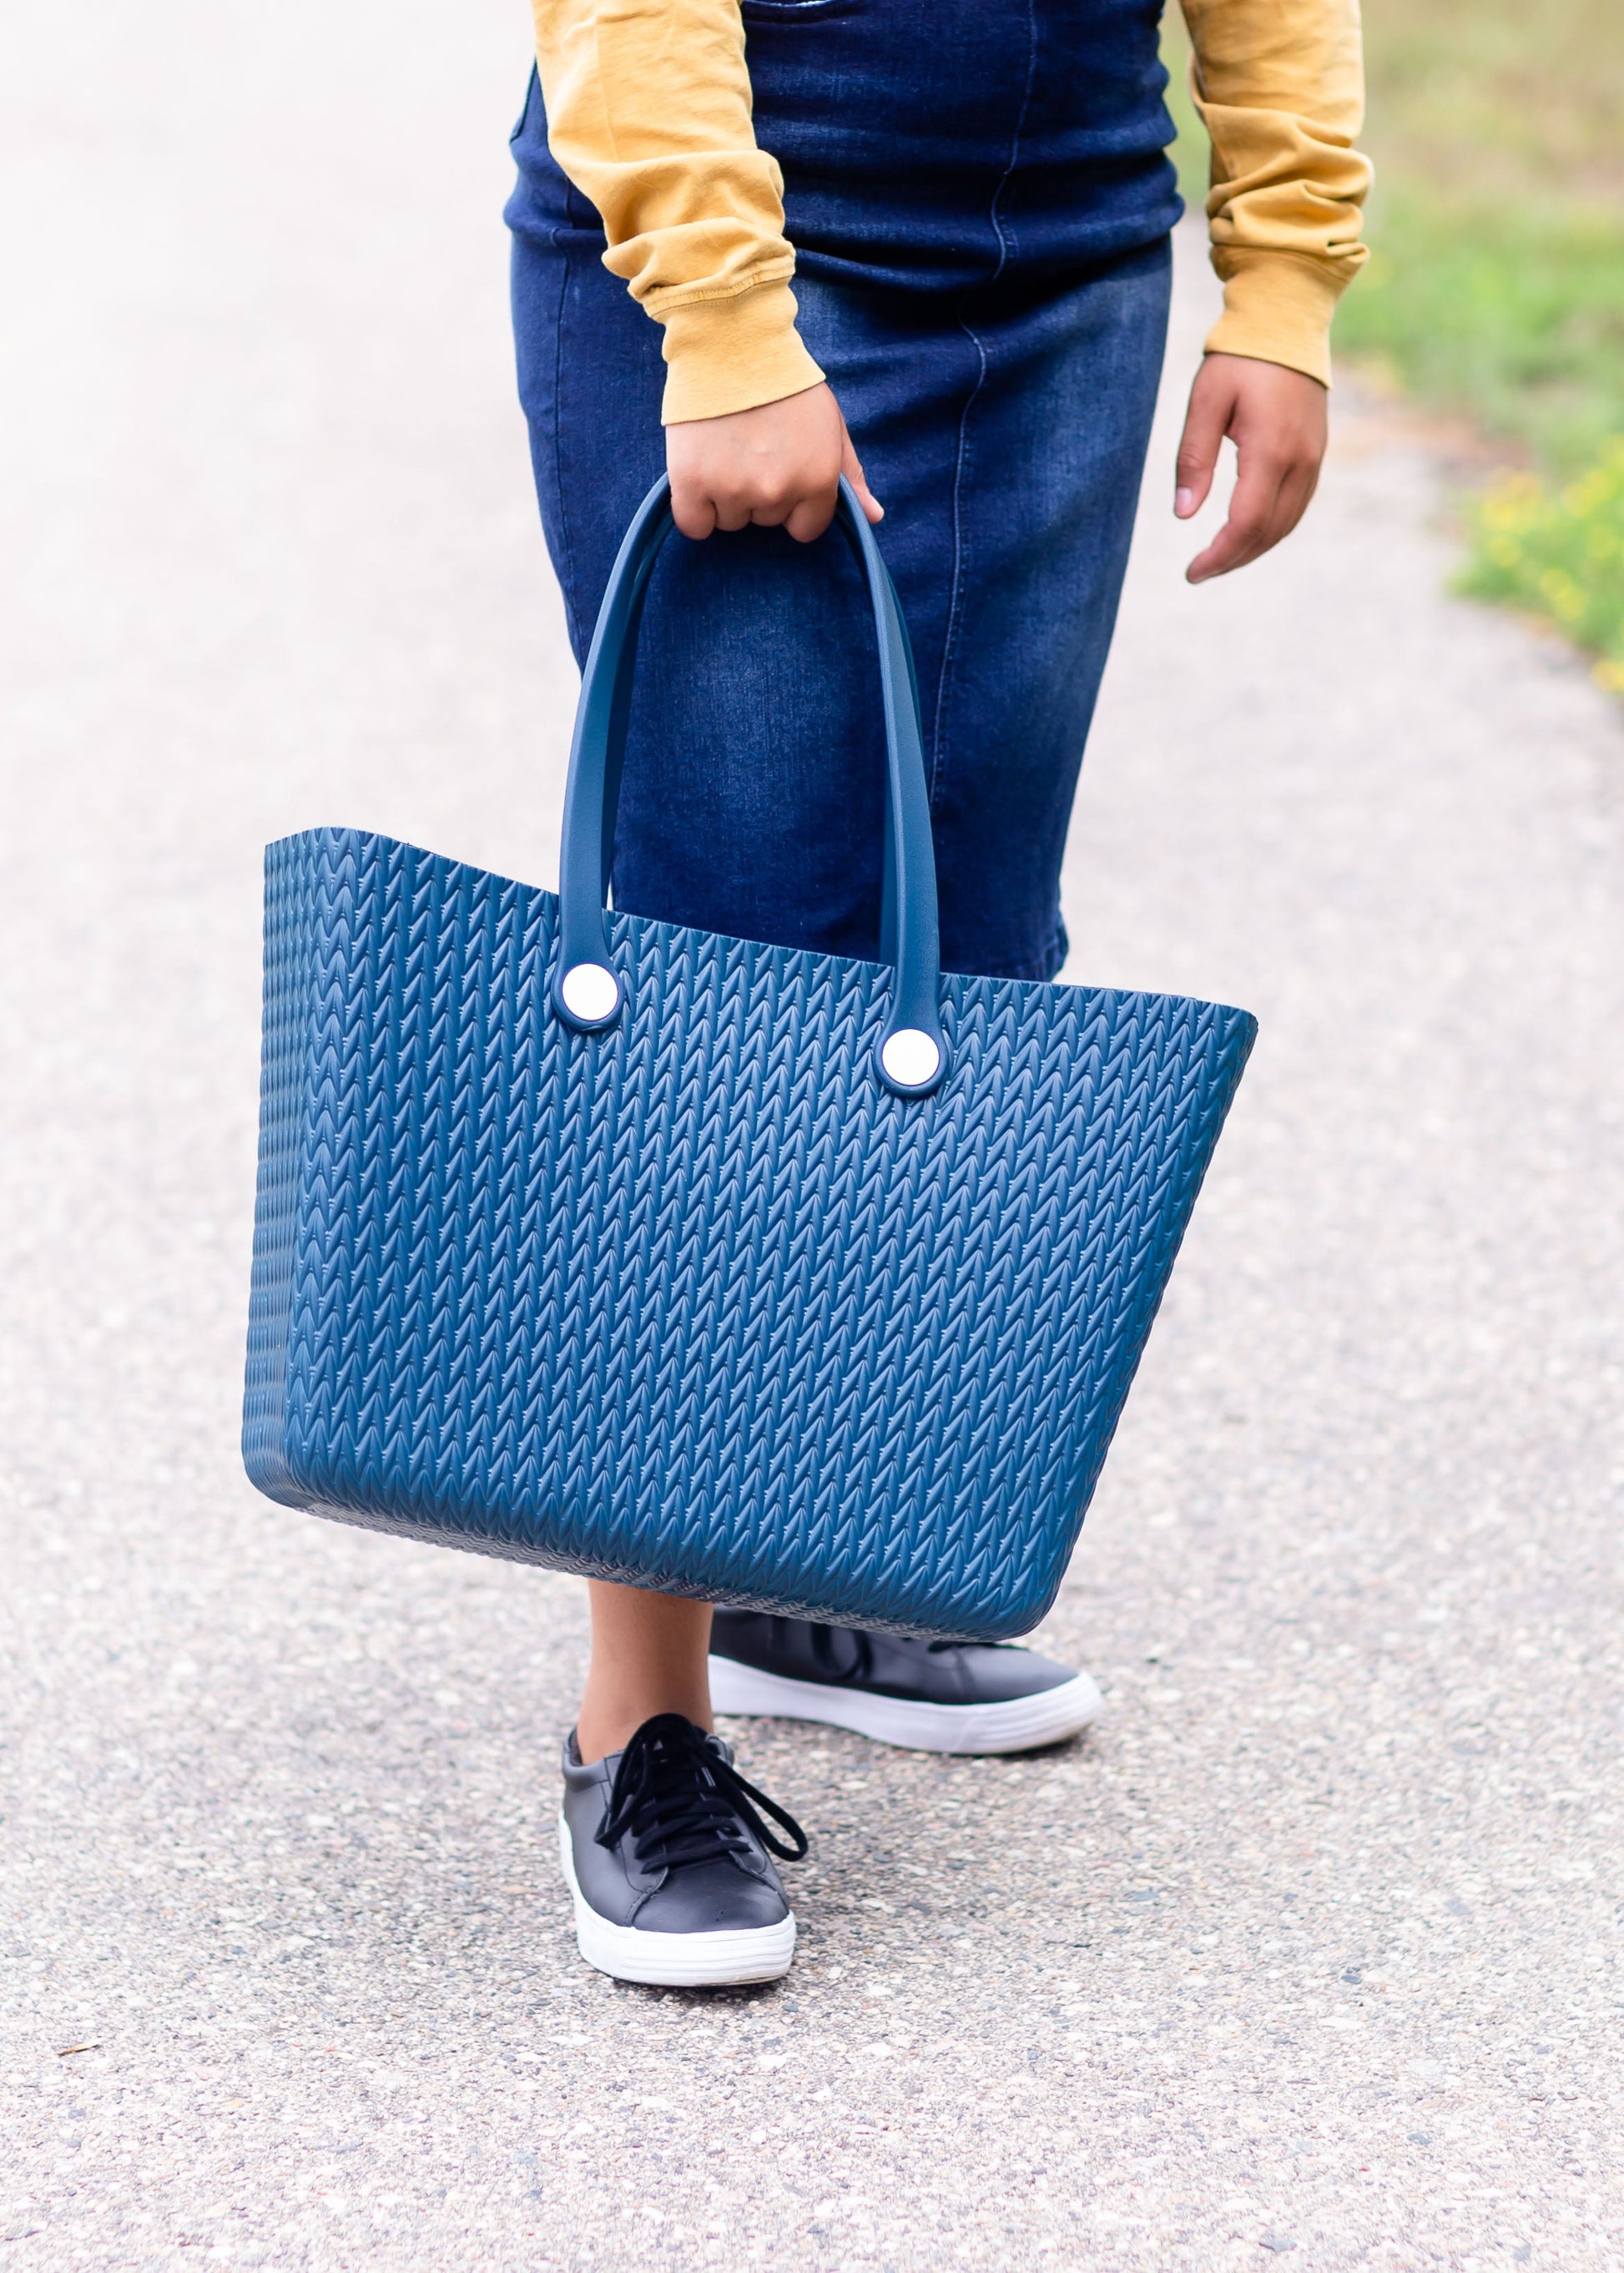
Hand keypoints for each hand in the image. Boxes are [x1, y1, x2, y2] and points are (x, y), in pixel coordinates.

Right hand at [666, 381, 882, 543]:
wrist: (732, 342)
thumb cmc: (785, 383)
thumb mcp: (830, 423)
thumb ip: (850, 474)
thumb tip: (874, 517)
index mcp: (817, 480)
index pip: (805, 528)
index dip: (792, 504)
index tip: (779, 472)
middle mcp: (778, 492)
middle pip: (765, 521)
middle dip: (759, 493)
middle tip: (749, 447)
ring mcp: (735, 490)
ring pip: (730, 522)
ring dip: (725, 497)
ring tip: (724, 449)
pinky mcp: (693, 484)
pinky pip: (694, 525)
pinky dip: (695, 509)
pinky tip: (698, 476)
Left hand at [1175, 354, 1327, 583]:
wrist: (1286, 322)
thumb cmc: (1239, 360)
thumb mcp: (1205, 403)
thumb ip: (1193, 459)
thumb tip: (1184, 513)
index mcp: (1271, 450)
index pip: (1246, 523)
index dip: (1219, 555)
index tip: (1192, 572)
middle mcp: (1300, 461)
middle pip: (1269, 532)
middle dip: (1233, 559)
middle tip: (1199, 572)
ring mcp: (1314, 458)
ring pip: (1287, 524)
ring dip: (1253, 548)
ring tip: (1219, 559)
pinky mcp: (1316, 453)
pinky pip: (1297, 506)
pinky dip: (1271, 529)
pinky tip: (1247, 534)